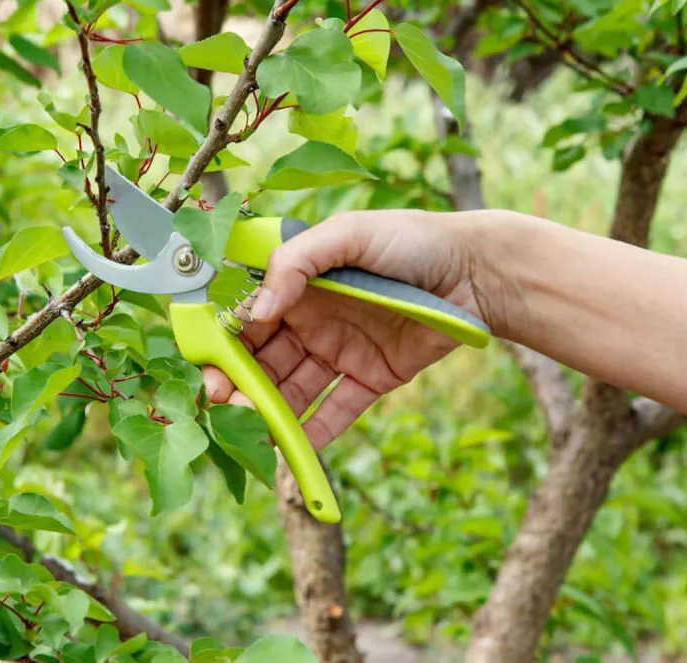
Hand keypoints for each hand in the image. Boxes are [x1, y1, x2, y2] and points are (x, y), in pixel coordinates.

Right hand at [201, 209, 499, 450]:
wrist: (478, 270)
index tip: (209, 368)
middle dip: (239, 385)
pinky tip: (291, 451)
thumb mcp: (347, 234)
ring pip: (292, 390)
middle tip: (222, 406)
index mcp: (298, 285)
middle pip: (262, 361)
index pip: (248, 319)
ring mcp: (340, 352)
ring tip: (251, 431)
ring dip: (269, 412)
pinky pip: (337, 412)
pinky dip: (313, 433)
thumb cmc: (411, 239)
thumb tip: (256, 310)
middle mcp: (312, 321)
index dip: (225, 344)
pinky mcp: (371, 379)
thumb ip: (295, 264)